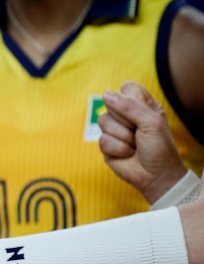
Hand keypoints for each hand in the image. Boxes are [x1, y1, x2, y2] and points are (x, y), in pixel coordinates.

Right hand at [99, 81, 187, 203]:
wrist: (156, 176)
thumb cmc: (160, 148)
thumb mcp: (151, 123)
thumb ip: (129, 106)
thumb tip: (105, 95)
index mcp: (142, 105)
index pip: (127, 88)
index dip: (131, 99)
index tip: (143, 112)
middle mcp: (126, 115)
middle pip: (111, 104)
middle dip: (126, 121)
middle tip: (139, 132)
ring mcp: (114, 129)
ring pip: (103, 121)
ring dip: (122, 137)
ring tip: (134, 145)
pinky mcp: (106, 145)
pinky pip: (102, 140)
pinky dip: (117, 149)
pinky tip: (127, 154)